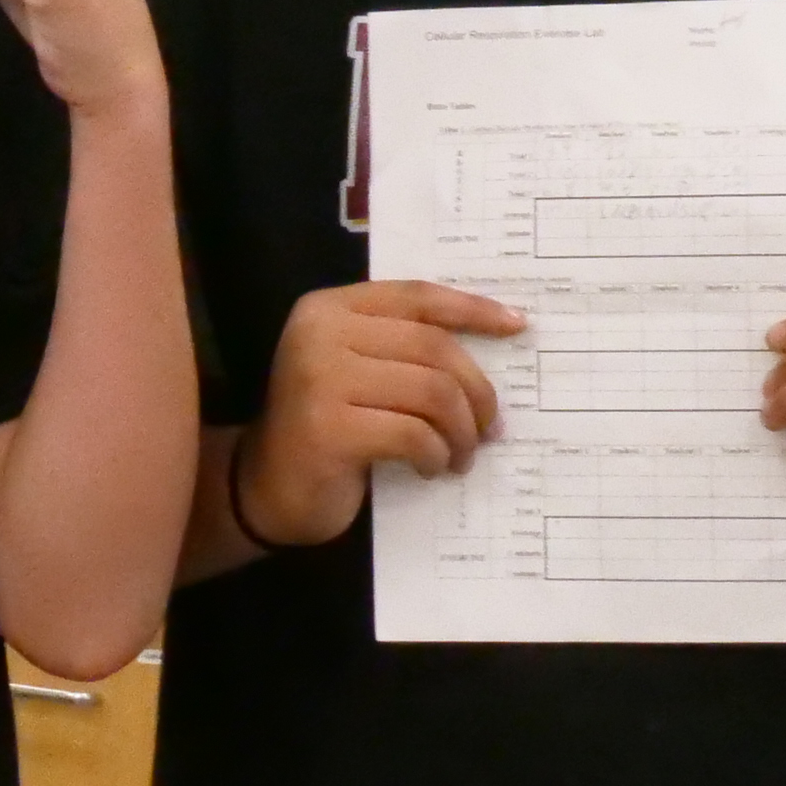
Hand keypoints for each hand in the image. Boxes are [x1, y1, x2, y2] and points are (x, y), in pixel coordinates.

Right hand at [234, 282, 522, 545]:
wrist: (267, 488)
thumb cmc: (327, 426)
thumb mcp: (359, 371)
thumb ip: (403, 346)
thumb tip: (497, 337)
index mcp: (328, 308)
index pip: (416, 297)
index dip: (472, 309)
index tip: (517, 327)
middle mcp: (319, 334)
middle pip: (433, 348)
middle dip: (475, 392)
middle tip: (488, 428)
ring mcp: (319, 380)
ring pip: (432, 392)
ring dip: (461, 432)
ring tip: (460, 455)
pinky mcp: (329, 429)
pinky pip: (414, 435)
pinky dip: (436, 456)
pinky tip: (430, 469)